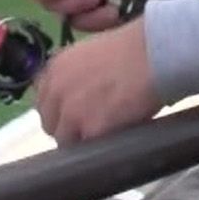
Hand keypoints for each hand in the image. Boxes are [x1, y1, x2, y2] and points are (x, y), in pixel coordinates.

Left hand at [34, 19, 163, 144]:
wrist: (155, 53)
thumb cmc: (133, 48)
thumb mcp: (91, 53)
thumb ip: (75, 74)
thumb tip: (76, 96)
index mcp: (55, 68)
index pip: (43, 102)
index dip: (60, 111)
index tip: (74, 114)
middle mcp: (56, 90)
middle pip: (50, 124)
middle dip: (68, 128)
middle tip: (92, 125)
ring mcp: (71, 112)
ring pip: (66, 142)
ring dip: (83, 140)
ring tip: (107, 134)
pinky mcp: (90, 131)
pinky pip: (87, 151)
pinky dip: (100, 148)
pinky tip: (115, 138)